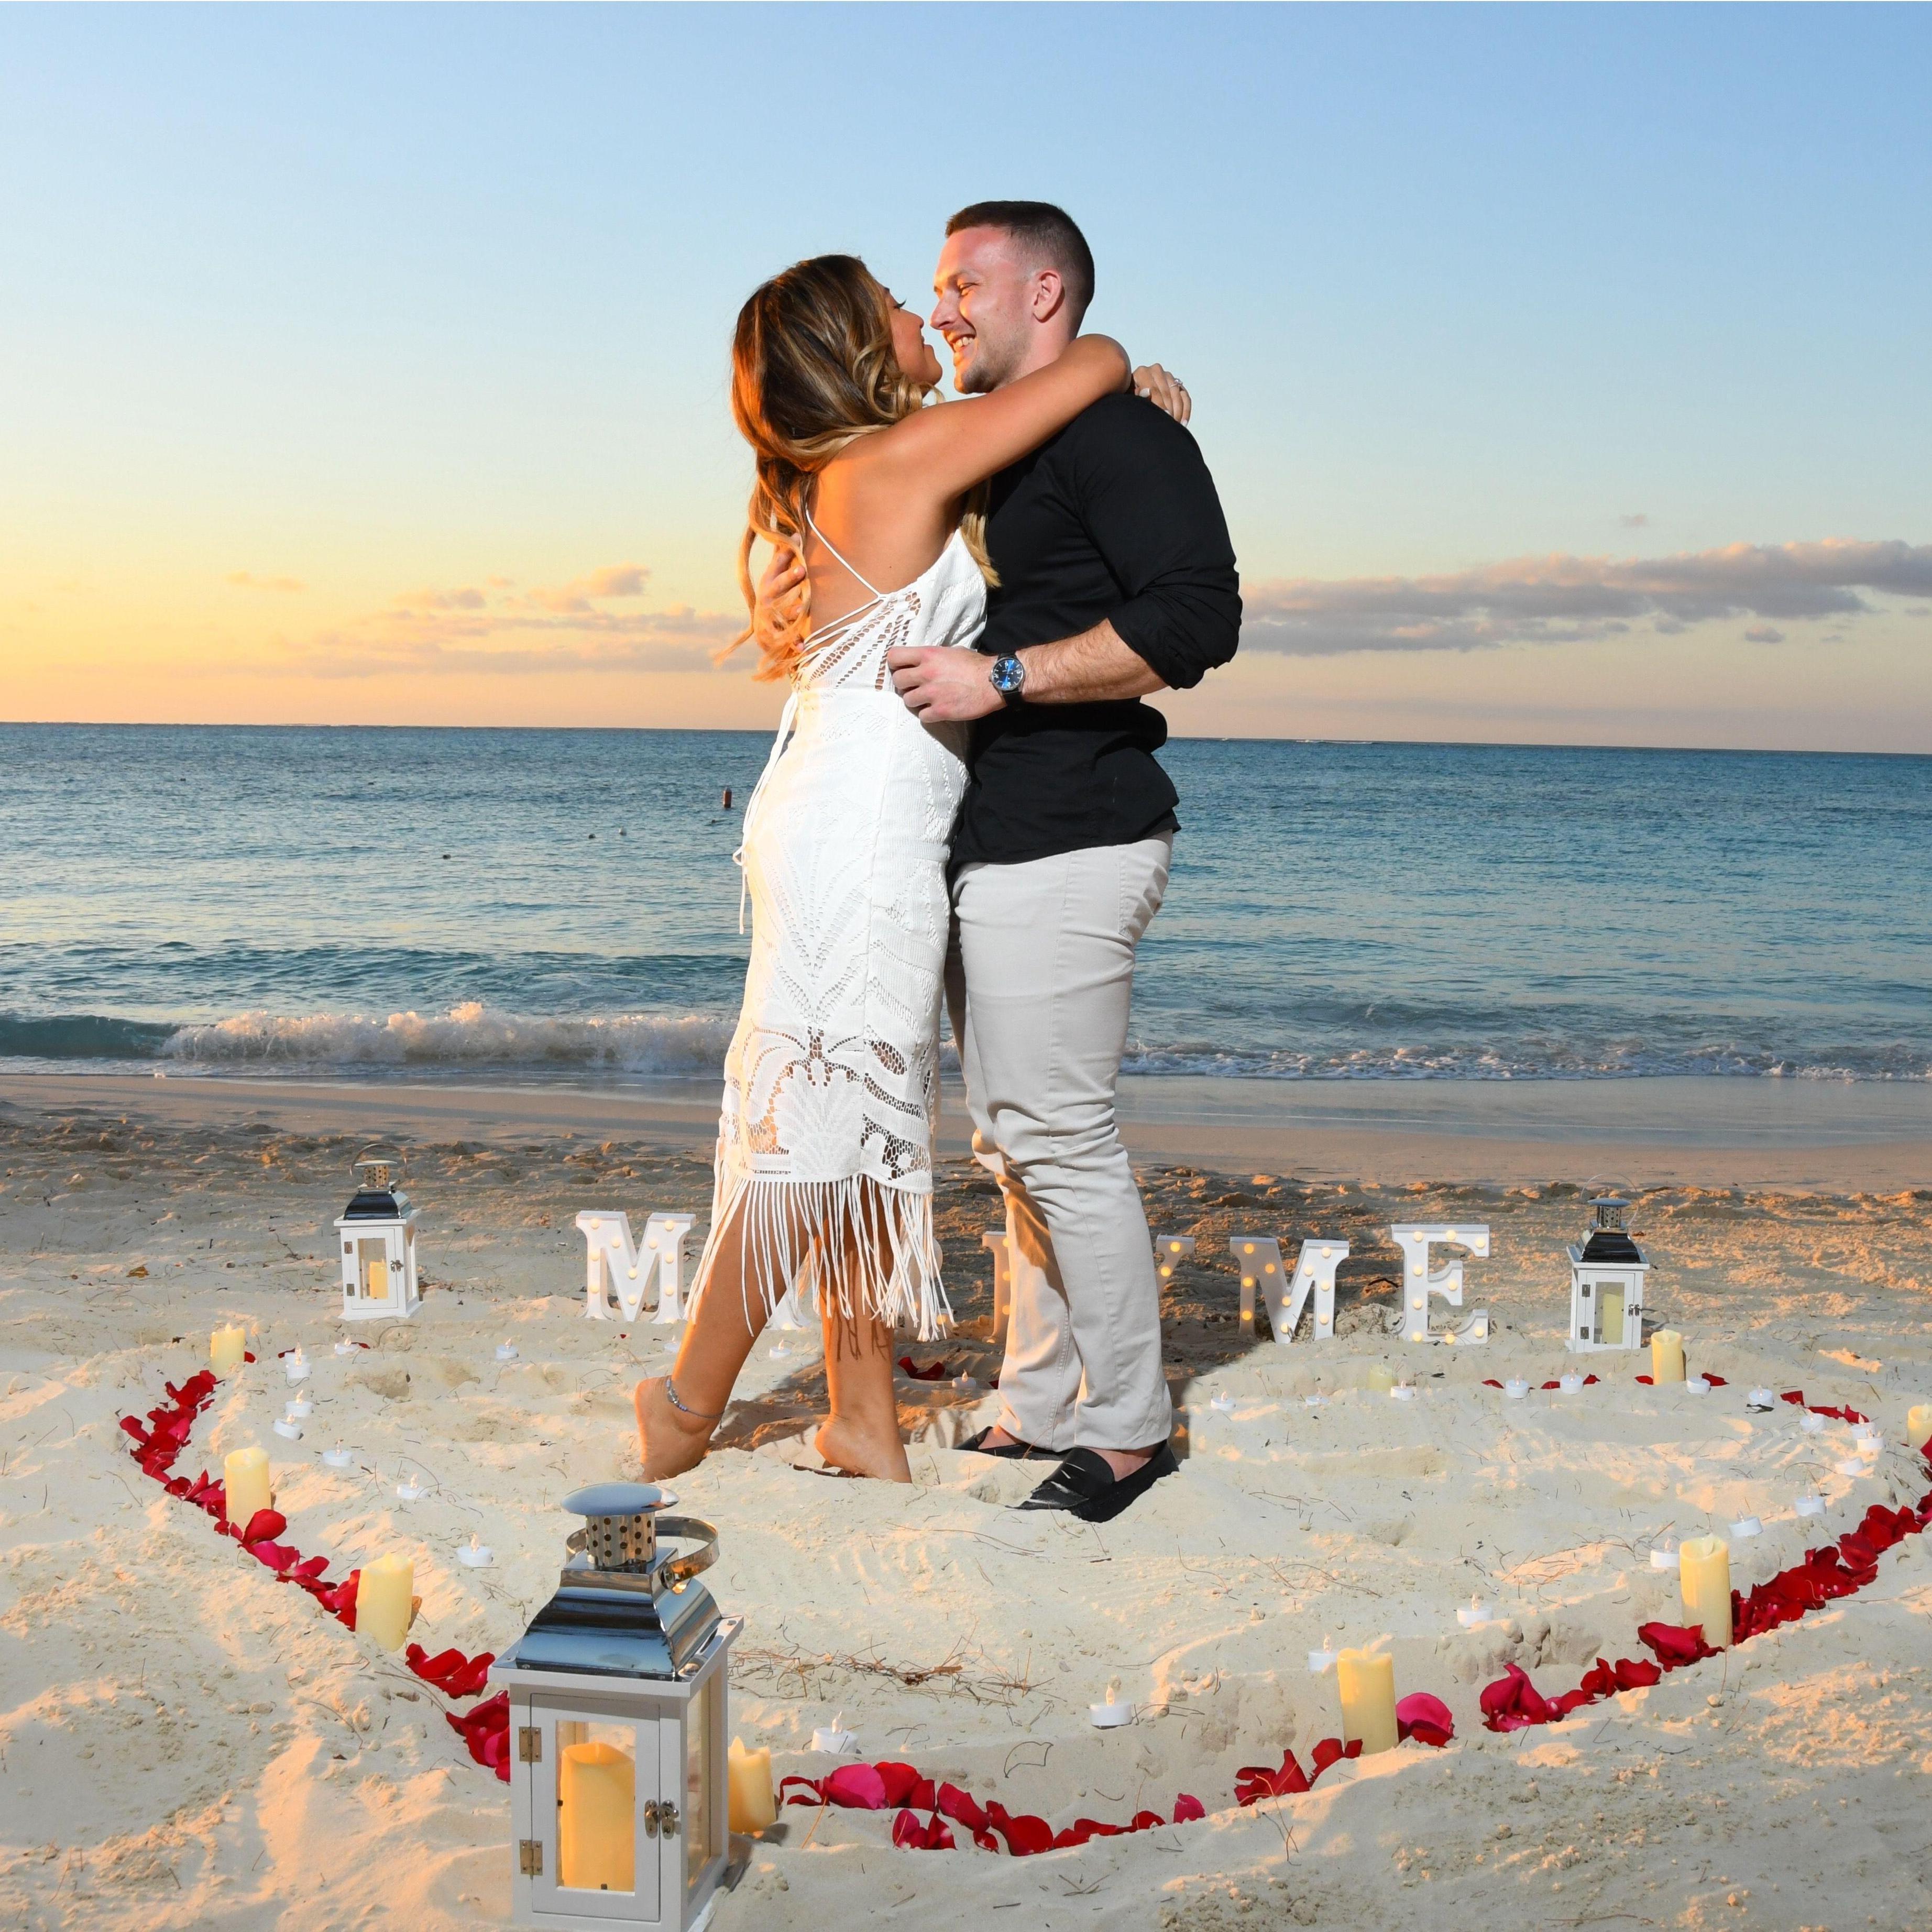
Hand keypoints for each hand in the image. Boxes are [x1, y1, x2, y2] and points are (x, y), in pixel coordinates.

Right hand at [754, 543, 806, 649]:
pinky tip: (802, 646)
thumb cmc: (775, 595)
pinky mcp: (774, 634)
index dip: (786, 553)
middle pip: (778, 585)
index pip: (777, 564)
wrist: (764, 630)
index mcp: (769, 581)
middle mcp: (768, 597)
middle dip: (789, 577)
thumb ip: (785, 557)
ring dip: (792, 609)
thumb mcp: (775, 576)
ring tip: (801, 607)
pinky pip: (785, 638)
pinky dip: (794, 643)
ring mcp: (770, 616)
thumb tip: (796, 533)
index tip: (798, 540)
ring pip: (781, 611)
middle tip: (802, 569)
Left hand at [886, 645, 1004, 722]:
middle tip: (915, 687)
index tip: (902, 669)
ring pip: (908, 700)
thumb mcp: (952, 651)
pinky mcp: (941, 711)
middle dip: (905, 685)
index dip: (895, 664)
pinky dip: (928, 715)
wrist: (995, 681)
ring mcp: (932, 693)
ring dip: (916, 701)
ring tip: (928, 699)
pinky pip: (922, 716)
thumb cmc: (976, 665)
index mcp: (929, 655)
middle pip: (898, 681)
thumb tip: (921, 661)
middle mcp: (927, 673)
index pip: (895, 656)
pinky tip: (938, 710)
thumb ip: (933, 657)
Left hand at [1131, 363, 1190, 423]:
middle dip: (1169, 409)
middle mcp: (1156, 370)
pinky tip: (1183, 423)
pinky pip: (1185, 396)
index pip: (1154, 389)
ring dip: (1178, 411)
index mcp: (1143, 372)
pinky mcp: (1177, 383)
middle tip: (1170, 424)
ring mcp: (1168, 376)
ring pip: (1177, 393)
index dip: (1159, 404)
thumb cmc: (1128, 399)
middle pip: (1166, 392)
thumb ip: (1137, 395)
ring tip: (1175, 425)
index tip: (1165, 417)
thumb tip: (1147, 393)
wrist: (1132, 395)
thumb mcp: (1129, 398)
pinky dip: (1185, 410)